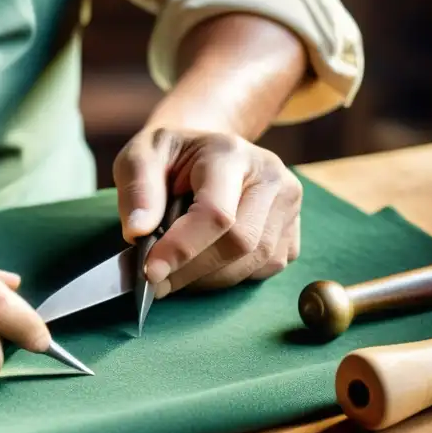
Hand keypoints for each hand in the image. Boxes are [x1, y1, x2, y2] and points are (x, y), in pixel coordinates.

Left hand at [113, 127, 301, 297]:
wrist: (203, 151)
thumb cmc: (169, 157)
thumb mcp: (139, 158)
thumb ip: (138, 190)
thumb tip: (138, 232)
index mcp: (229, 153)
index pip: (215, 212)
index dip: (182, 248)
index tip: (151, 272)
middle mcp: (269, 176)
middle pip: (240, 243)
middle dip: (192, 271)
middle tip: (156, 281)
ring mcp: (288, 203)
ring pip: (254, 262)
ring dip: (208, 279)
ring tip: (177, 271)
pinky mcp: (293, 230)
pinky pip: (265, 269)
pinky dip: (230, 276)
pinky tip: (206, 262)